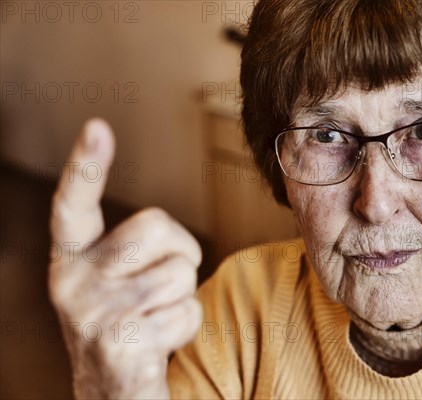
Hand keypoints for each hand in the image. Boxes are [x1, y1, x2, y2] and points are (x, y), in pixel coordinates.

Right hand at [48, 119, 201, 398]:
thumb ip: (130, 248)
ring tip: (156, 318)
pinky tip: (159, 343)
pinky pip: (188, 311)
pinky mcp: (121, 344)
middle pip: (155, 226)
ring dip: (183, 294)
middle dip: (180, 248)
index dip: (85, 166)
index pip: (73, 205)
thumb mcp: (114, 281)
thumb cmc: (127, 322)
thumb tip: (164, 232)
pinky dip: (187, 325)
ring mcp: (94, 315)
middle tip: (167, 278)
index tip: (97, 128)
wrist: (113, 393)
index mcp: (70, 258)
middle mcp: (71, 282)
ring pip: (179, 272)